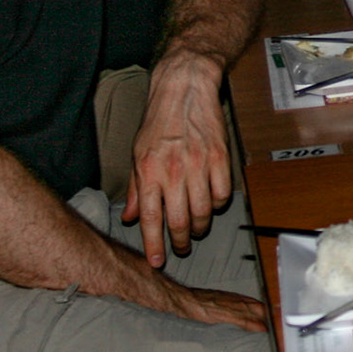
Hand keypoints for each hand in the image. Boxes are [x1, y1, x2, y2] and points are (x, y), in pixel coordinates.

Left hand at [122, 52, 231, 264]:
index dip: (154, 245)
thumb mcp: (137, 153)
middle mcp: (173, 171)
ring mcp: (199, 165)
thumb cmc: (159, 120)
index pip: (150, 218)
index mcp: (149, 171)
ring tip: (196, 228)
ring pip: (203, 213)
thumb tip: (131, 216)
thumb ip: (136, 188)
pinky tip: (210, 201)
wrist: (185, 89)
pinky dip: (216, 204)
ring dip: (200, 227)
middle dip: (180, 242)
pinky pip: (221, 195)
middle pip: (180, 221)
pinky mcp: (220, 158)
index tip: (157, 262)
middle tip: (180, 247)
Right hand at [157, 279, 269, 332]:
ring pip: (252, 312)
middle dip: (269, 314)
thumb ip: (228, 306)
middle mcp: (232, 299)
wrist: (183, 300)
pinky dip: (253, 324)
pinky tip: (261, 328)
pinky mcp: (222, 314)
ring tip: (276, 326)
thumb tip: (239, 314)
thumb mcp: (216, 301)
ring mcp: (228, 306)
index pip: (254, 302)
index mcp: (232, 297)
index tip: (276, 315)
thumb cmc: (197, 301)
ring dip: (264, 319)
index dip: (265, 309)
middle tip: (281, 322)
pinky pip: (241, 319)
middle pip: (256, 306)